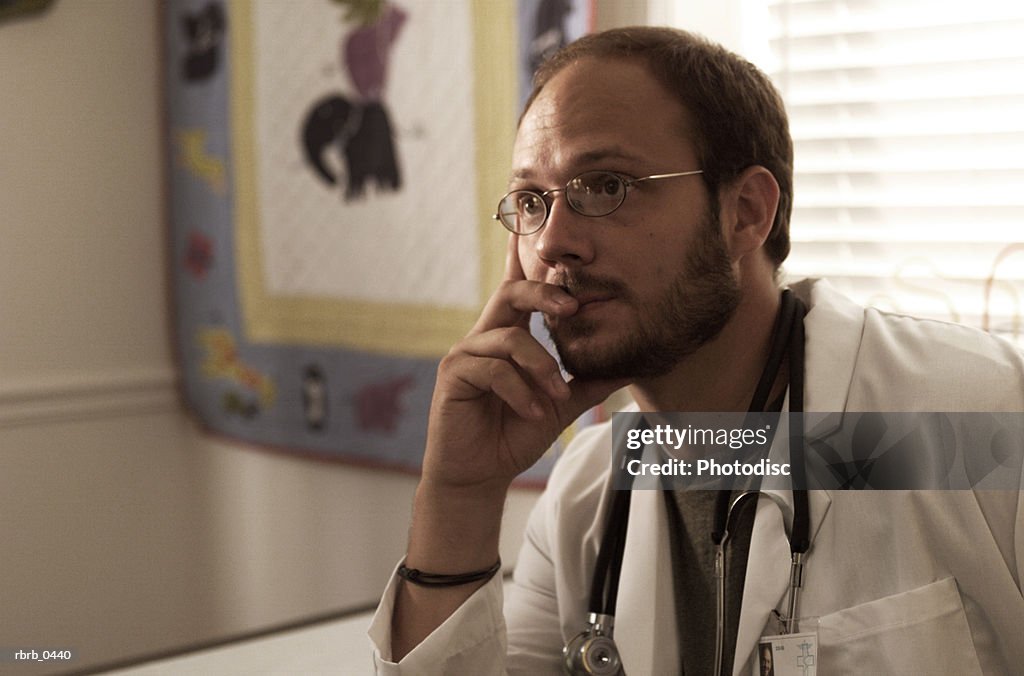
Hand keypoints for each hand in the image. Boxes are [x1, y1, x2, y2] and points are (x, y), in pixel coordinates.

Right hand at [421, 235, 627, 491]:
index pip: (518, 289)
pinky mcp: (454, 375)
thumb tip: (631, 364)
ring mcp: (465, 354)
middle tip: (574, 308)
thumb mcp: (560, 404)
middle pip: (511, 293)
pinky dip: (520, 391)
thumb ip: (589, 381)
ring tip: (557, 394)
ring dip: (541, 365)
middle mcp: (484, 337)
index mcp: (508, 335)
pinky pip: (493, 370)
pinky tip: (534, 412)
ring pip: (509, 338)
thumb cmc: (516, 434)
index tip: (539, 224)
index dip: (525, 256)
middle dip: (544, 294)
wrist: (481, 475)